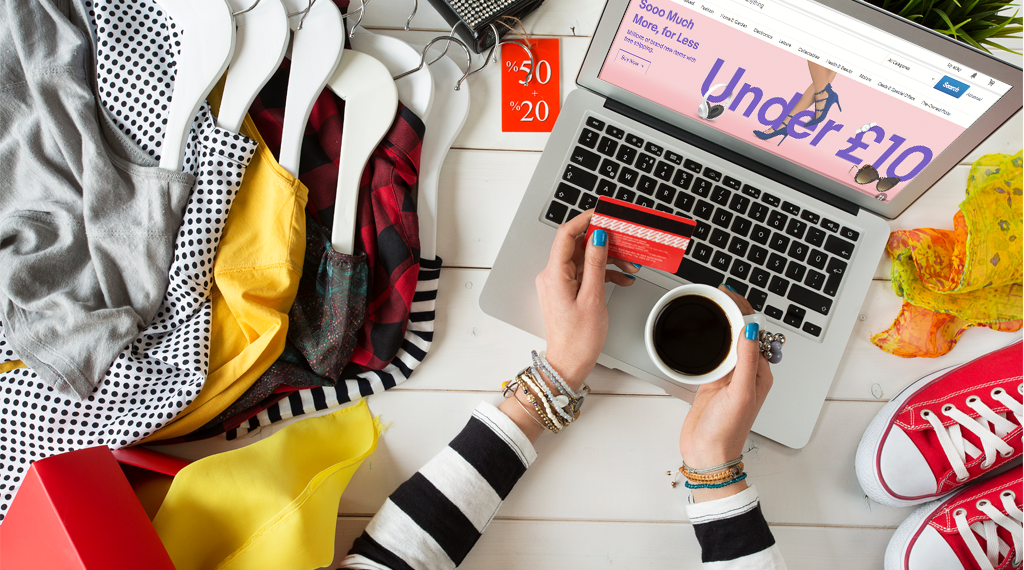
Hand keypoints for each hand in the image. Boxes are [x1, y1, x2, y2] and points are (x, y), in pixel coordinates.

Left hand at [535, 210, 637, 389]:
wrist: (569, 364)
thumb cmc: (578, 339)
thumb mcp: (593, 298)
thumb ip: (596, 264)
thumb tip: (598, 237)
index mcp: (554, 274)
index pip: (566, 235)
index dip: (586, 220)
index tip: (604, 214)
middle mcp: (553, 275)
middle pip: (579, 246)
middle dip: (605, 243)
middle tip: (626, 241)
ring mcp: (560, 283)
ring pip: (586, 259)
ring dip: (609, 260)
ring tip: (630, 267)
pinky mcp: (568, 290)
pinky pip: (587, 273)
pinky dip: (605, 273)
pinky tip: (622, 278)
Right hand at [678, 286, 773, 499]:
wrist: (707, 454)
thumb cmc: (727, 431)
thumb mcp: (740, 392)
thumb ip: (746, 359)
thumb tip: (752, 327)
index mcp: (760, 373)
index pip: (755, 332)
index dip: (743, 310)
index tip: (728, 295)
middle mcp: (746, 373)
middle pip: (741, 333)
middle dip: (732, 311)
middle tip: (717, 294)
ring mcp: (729, 377)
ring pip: (727, 341)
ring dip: (721, 322)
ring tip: (711, 305)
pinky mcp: (712, 382)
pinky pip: (712, 354)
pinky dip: (708, 339)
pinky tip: (702, 332)